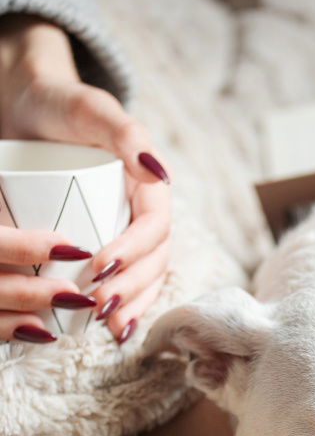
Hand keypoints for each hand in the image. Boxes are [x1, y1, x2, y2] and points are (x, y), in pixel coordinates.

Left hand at [0, 17, 170, 342]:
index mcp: (151, 186)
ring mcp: (132, 234)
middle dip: (131, 288)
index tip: (100, 268)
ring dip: (132, 306)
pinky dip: (124, 308)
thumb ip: (125, 133)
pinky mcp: (114, 248)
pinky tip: (111, 330)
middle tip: (98, 306)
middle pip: (155, 261)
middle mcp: (146, 214)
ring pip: (148, 279)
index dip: (133, 252)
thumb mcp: (92, 110)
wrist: (36, 109)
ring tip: (107, 326)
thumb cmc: (63, 106)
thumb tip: (157, 172)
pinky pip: (129, 283)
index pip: (154, 227)